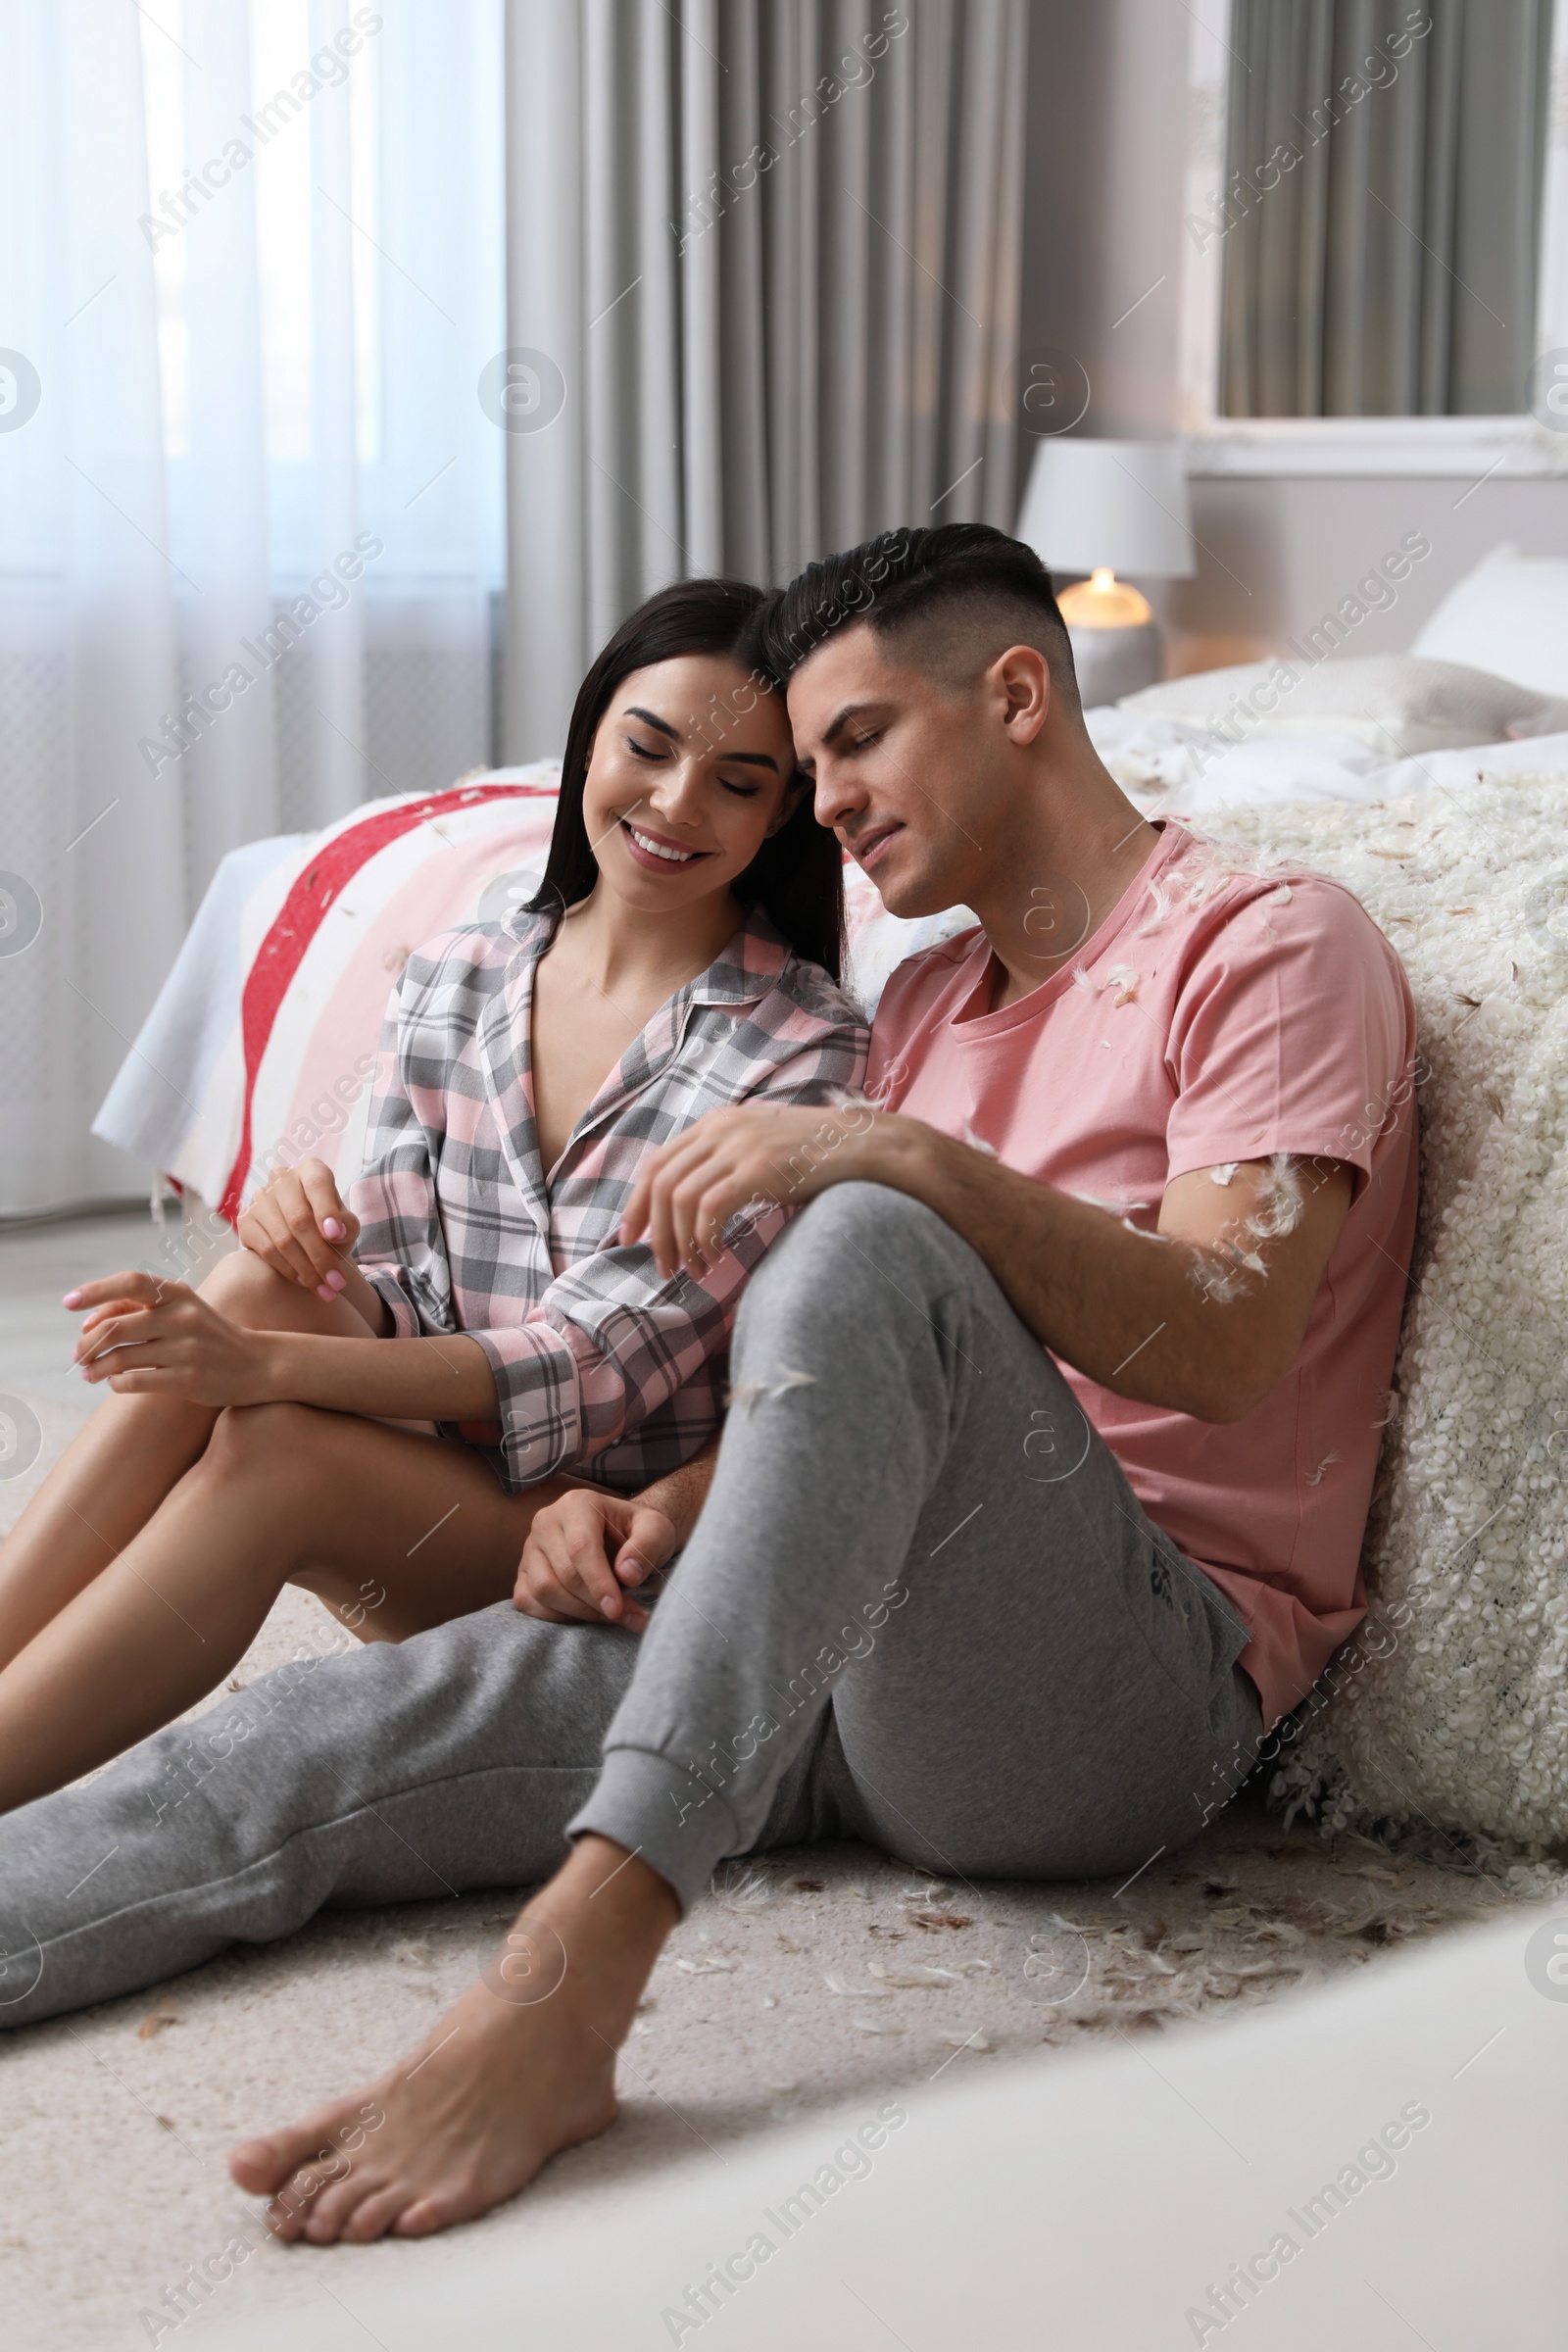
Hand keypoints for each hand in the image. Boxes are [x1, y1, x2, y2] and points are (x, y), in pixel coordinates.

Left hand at [66, 1272, 274, 1405]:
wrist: (258, 1364)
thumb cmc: (208, 1336)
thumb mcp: (181, 1311)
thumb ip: (137, 1310)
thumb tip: (88, 1325)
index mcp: (179, 1294)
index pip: (130, 1282)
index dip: (95, 1290)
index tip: (68, 1303)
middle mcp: (183, 1317)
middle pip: (116, 1327)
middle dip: (86, 1344)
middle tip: (76, 1355)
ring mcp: (187, 1350)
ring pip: (121, 1358)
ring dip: (96, 1368)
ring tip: (88, 1373)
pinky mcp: (188, 1380)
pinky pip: (135, 1382)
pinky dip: (116, 1384)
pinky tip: (116, 1383)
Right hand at [237, 1158, 359, 1299]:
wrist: (307, 1239)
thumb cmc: (331, 1228)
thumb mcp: (346, 1225)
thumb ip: (347, 1225)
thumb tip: (334, 1232)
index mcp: (311, 1170)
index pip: (317, 1185)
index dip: (326, 1210)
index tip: (336, 1236)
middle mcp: (281, 1178)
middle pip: (299, 1219)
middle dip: (321, 1256)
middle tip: (337, 1282)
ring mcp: (260, 1199)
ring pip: (283, 1239)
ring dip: (307, 1270)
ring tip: (326, 1289)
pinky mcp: (245, 1221)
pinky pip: (267, 1251)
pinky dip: (289, 1270)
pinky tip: (305, 1283)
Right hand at [514, 1487, 678, 1631]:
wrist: (620, 1536)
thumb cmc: (637, 1531)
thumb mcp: (657, 1529)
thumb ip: (647, 1545)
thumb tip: (626, 1574)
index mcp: (577, 1504)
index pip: (581, 1548)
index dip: (599, 1583)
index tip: (618, 1609)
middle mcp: (546, 1522)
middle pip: (564, 1573)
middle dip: (596, 1603)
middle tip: (629, 1618)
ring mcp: (530, 1549)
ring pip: (543, 1590)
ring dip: (578, 1612)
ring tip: (610, 1615)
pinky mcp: (523, 1573)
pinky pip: (528, 1601)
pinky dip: (555, 1616)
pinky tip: (583, 1615)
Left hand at [619, 1099, 881, 1276]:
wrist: (865, 1146)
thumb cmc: (816, 1157)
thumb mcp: (761, 1148)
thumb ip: (725, 1162)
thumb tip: (691, 1205)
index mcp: (717, 1122)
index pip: (657, 1162)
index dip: (637, 1203)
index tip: (631, 1238)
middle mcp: (721, 1128)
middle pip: (661, 1182)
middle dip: (654, 1231)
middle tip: (663, 1267)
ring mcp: (740, 1145)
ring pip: (681, 1199)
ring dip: (681, 1242)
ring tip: (695, 1270)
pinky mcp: (759, 1168)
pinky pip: (710, 1208)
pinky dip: (704, 1238)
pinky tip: (717, 1257)